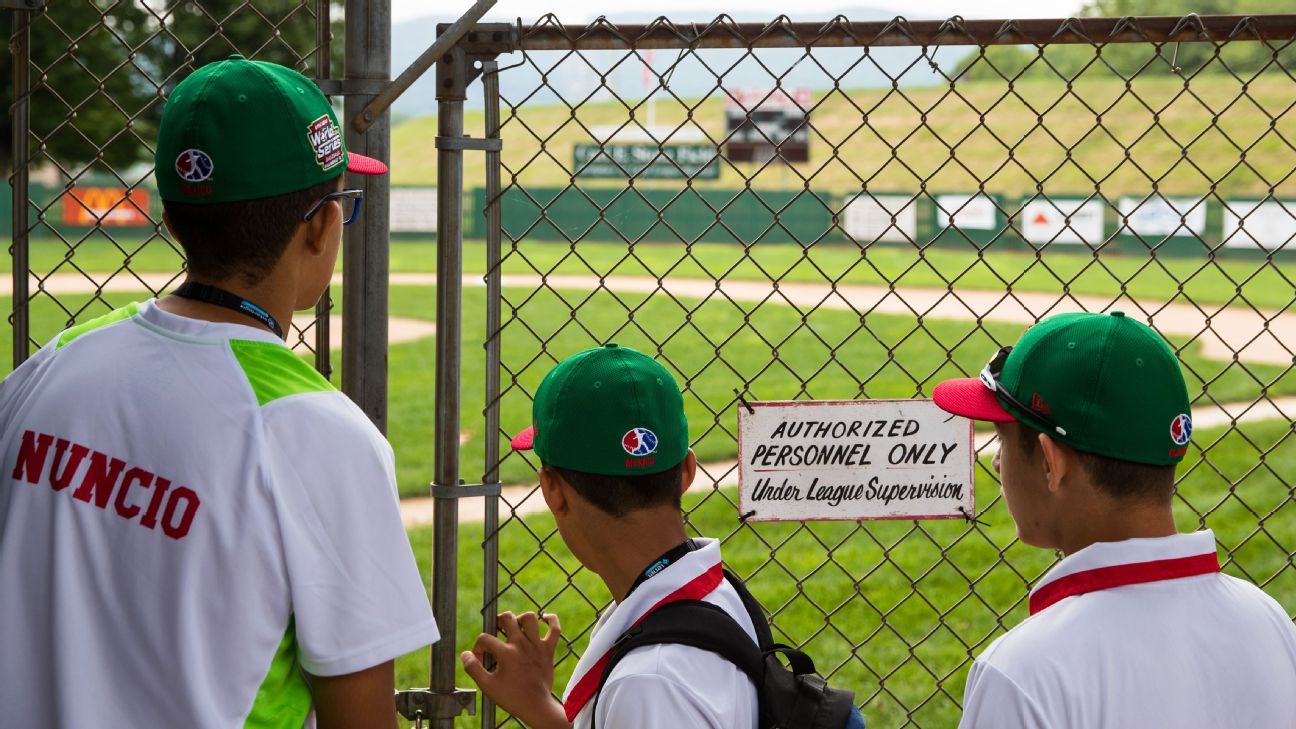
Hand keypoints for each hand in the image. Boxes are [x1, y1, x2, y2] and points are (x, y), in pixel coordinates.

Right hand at [462, 611, 569, 728]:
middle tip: (497, 631)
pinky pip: (555, 629)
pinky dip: (551, 620)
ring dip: (521, 619)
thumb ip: (473, 668)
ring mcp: (537, 646)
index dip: (478, 647)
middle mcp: (522, 645)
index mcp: (506, 653)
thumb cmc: (511, 697)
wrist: (536, 706)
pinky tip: (544, 619)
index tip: (480, 658)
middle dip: (498, 621)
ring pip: (530, 618)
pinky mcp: (549, 650)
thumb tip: (465, 654)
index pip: (485, 639)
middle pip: (508, 618)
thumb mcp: (487, 685)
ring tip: (516, 627)